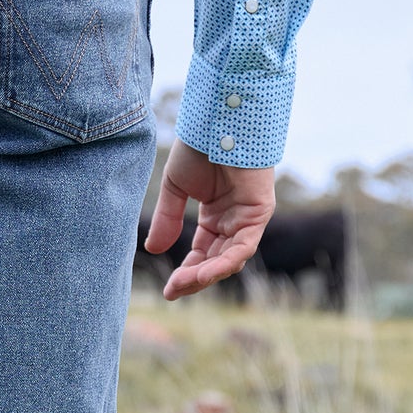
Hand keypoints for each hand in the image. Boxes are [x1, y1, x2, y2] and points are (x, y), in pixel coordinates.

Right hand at [146, 140, 275, 300]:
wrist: (217, 120)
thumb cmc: (198, 147)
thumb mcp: (175, 188)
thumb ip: (168, 219)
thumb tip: (154, 251)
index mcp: (216, 217)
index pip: (204, 255)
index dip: (186, 273)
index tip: (168, 291)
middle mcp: (233, 221)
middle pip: (216, 262)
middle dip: (194, 279)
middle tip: (172, 292)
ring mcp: (248, 219)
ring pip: (230, 259)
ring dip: (207, 275)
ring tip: (183, 285)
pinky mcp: (259, 213)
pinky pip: (243, 247)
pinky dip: (224, 262)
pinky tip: (203, 272)